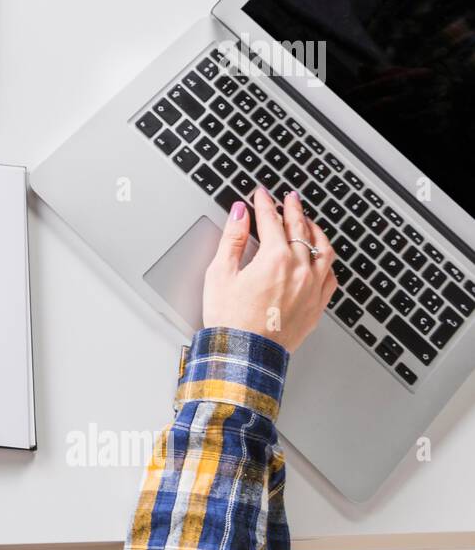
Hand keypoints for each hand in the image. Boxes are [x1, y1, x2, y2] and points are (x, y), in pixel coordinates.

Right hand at [202, 187, 336, 352]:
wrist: (245, 354)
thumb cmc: (230, 319)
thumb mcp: (220, 273)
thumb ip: (232, 238)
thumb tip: (239, 213)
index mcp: (275, 259)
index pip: (271, 220)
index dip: (264, 204)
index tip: (261, 195)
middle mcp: (300, 269)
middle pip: (300, 229)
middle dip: (292, 209)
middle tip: (288, 198)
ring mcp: (313, 287)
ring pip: (323, 248)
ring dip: (314, 230)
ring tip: (308, 222)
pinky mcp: (317, 305)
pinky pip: (330, 275)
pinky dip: (325, 261)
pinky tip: (320, 258)